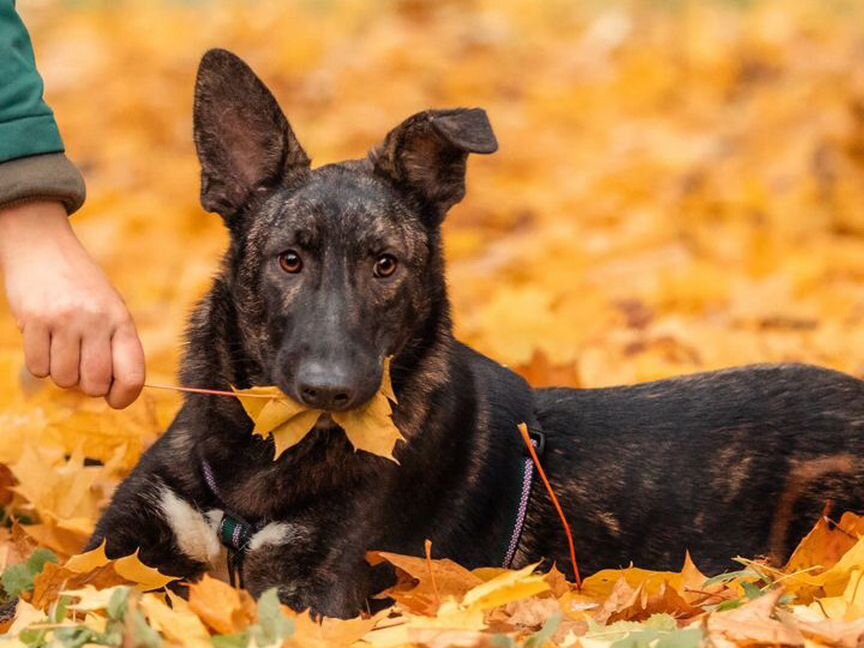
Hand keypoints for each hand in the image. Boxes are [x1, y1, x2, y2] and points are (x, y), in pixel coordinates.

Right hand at [0, 201, 144, 407]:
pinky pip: (38, 367)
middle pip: (94, 384)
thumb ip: (115, 347)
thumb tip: (113, 393)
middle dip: (87, 385)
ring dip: (61, 373)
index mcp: (121, 321)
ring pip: (63, 379)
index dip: (124, 397)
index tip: (114, 399)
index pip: (133, 374)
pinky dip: (40, 364)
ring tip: (62, 348)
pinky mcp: (33, 321)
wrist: (43, 248)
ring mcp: (64, 321)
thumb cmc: (81, 287)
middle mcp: (96, 321)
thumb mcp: (110, 309)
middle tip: (81, 366)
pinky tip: (44, 343)